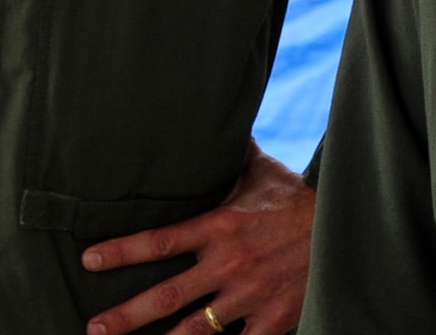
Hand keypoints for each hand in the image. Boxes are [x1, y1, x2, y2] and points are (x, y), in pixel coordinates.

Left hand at [80, 141, 314, 334]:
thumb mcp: (260, 170)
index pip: (159, 241)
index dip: (120, 252)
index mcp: (219, 226)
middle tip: (95, 326)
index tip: (89, 261)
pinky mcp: (274, 320)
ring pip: (195, 330)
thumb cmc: (297, 198)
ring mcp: (250, 297)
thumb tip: (212, 121)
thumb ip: (229, 154)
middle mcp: (229, 264)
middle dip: (127, 315)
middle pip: (166, 296)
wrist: (346, 226)